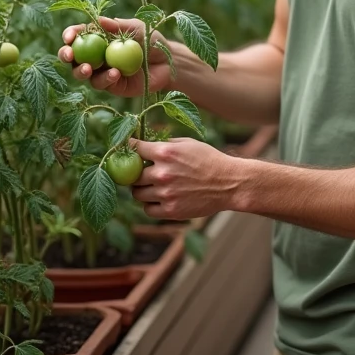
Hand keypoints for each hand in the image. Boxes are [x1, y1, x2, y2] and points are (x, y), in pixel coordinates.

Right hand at [57, 16, 172, 96]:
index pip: (78, 36)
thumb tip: (97, 20)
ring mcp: (103, 72)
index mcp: (98, 38)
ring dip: (82, 71)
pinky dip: (106, 78)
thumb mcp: (136, 28)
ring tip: (88, 68)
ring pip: (83, 74)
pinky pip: (103, 84)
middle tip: (69, 55)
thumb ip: (117, 25)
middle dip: (66, 55)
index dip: (70, 35)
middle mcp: (96, 55)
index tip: (68, 37)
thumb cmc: (152, 40)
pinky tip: (115, 73)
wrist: (169, 61)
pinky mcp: (113, 85)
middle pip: (73, 57)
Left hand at [130, 138, 244, 220]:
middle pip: (132, 175)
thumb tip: (145, 144)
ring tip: (152, 187)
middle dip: (135, 173)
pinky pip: (147, 209)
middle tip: (142, 173)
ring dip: (142, 190)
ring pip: (137, 194)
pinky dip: (150, 205)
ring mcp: (165, 193)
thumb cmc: (209, 160)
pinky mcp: (171, 211)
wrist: (229, 183)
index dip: (128, 149)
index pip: (134, 148)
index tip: (126, 151)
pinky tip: (159, 199)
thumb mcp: (188, 144)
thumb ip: (165, 144)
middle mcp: (162, 173)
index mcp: (165, 152)